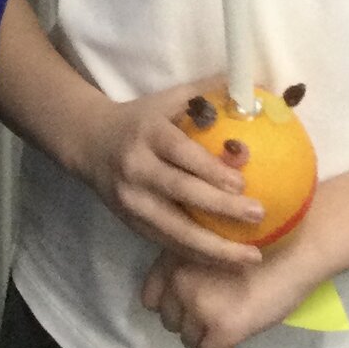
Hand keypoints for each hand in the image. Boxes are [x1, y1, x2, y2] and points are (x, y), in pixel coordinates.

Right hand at [71, 82, 264, 264]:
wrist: (90, 143)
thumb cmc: (140, 119)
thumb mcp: (166, 100)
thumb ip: (204, 93)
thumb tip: (251, 84)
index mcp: (147, 133)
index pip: (180, 152)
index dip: (210, 169)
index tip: (242, 182)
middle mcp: (137, 168)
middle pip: (181, 192)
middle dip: (222, 208)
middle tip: (258, 215)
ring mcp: (132, 200)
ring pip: (175, 230)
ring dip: (215, 248)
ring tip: (251, 257)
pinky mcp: (132, 223)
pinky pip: (168, 244)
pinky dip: (198, 256)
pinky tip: (226, 262)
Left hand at [139, 234, 318, 347]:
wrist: (292, 249)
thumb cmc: (254, 239)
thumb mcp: (207, 240)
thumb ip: (185, 260)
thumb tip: (173, 292)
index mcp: (173, 257)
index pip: (150, 298)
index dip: (169, 303)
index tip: (186, 302)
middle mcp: (180, 281)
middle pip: (170, 322)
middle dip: (187, 320)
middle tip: (211, 312)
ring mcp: (200, 306)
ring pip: (188, 340)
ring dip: (203, 336)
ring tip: (225, 320)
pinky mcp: (224, 329)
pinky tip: (232, 340)